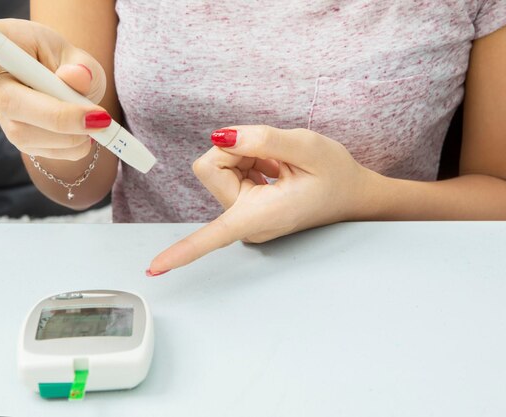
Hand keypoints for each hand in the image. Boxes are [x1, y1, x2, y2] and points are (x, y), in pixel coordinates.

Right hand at [0, 15, 109, 159]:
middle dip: (60, 115)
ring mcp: (3, 114)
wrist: (73, 95)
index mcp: (7, 46)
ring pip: (34, 134)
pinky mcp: (18, 140)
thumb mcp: (81, 59)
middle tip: (98, 118)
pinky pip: (50, 152)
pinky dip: (77, 145)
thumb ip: (82, 68)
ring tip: (92, 118)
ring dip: (75, 133)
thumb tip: (74, 79)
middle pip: (13, 103)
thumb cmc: (69, 68)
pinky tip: (78, 131)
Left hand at [147, 125, 379, 275]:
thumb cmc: (335, 175)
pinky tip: (273, 170)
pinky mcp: (241, 208)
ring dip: (245, 155)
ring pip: (218, 166)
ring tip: (278, 166)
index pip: (212, 237)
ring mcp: (242, 216)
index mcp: (259, 216)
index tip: (154, 269)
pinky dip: (248, 162)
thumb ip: (263, 139)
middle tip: (273, 157)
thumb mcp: (307, 147)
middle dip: (238, 150)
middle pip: (211, 167)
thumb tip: (221, 136)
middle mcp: (245, 222)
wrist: (351, 193)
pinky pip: (227, 171)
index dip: (182, 251)